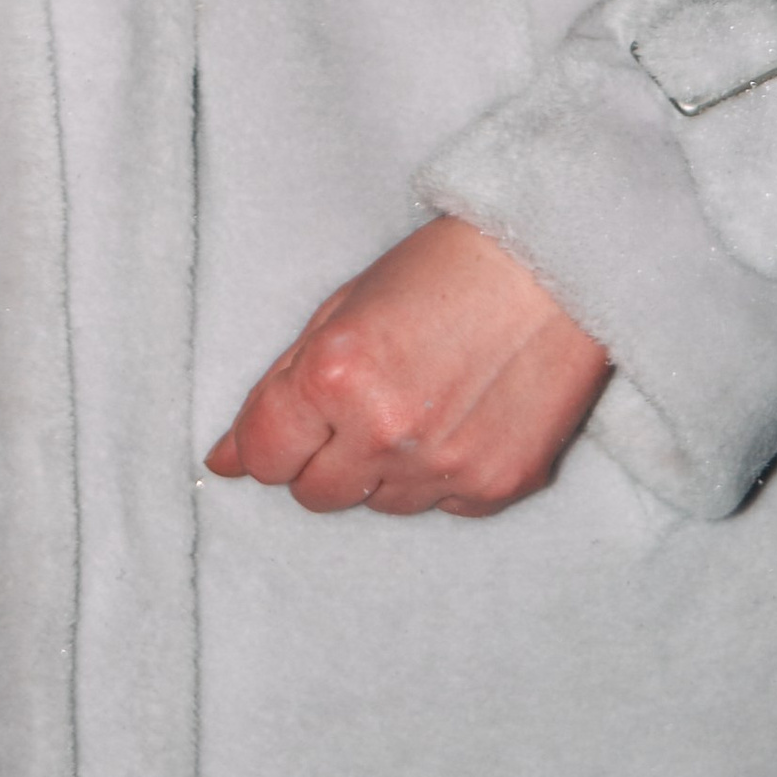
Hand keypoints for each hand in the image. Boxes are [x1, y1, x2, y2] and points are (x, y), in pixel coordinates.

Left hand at [204, 215, 610, 517]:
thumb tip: (225, 460)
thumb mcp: (341, 308)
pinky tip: (459, 417)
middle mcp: (385, 432)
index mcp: (334, 375)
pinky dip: (438, 475)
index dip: (267, 441)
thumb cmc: (438, 272)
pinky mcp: (496, 489)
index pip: (264, 456)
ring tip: (416, 399)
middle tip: (352, 406)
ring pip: (377, 504)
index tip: (282, 426)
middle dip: (318, 457)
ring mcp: (444, 468)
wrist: (550, 268)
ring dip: (381, 466)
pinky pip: (440, 507)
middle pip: (314, 493)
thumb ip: (279, 386)